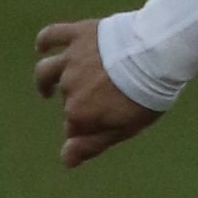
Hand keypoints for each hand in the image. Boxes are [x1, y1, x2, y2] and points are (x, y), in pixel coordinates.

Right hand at [34, 19, 161, 167]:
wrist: (156, 54)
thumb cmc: (145, 95)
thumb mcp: (124, 128)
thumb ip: (92, 145)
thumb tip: (65, 162)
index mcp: (79, 112)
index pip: (74, 127)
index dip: (86, 128)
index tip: (102, 124)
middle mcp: (68, 87)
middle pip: (66, 99)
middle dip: (78, 102)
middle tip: (100, 98)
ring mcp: (71, 60)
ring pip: (47, 71)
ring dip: (44, 81)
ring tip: (47, 87)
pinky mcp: (78, 34)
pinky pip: (52, 35)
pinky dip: (44, 41)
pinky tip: (41, 47)